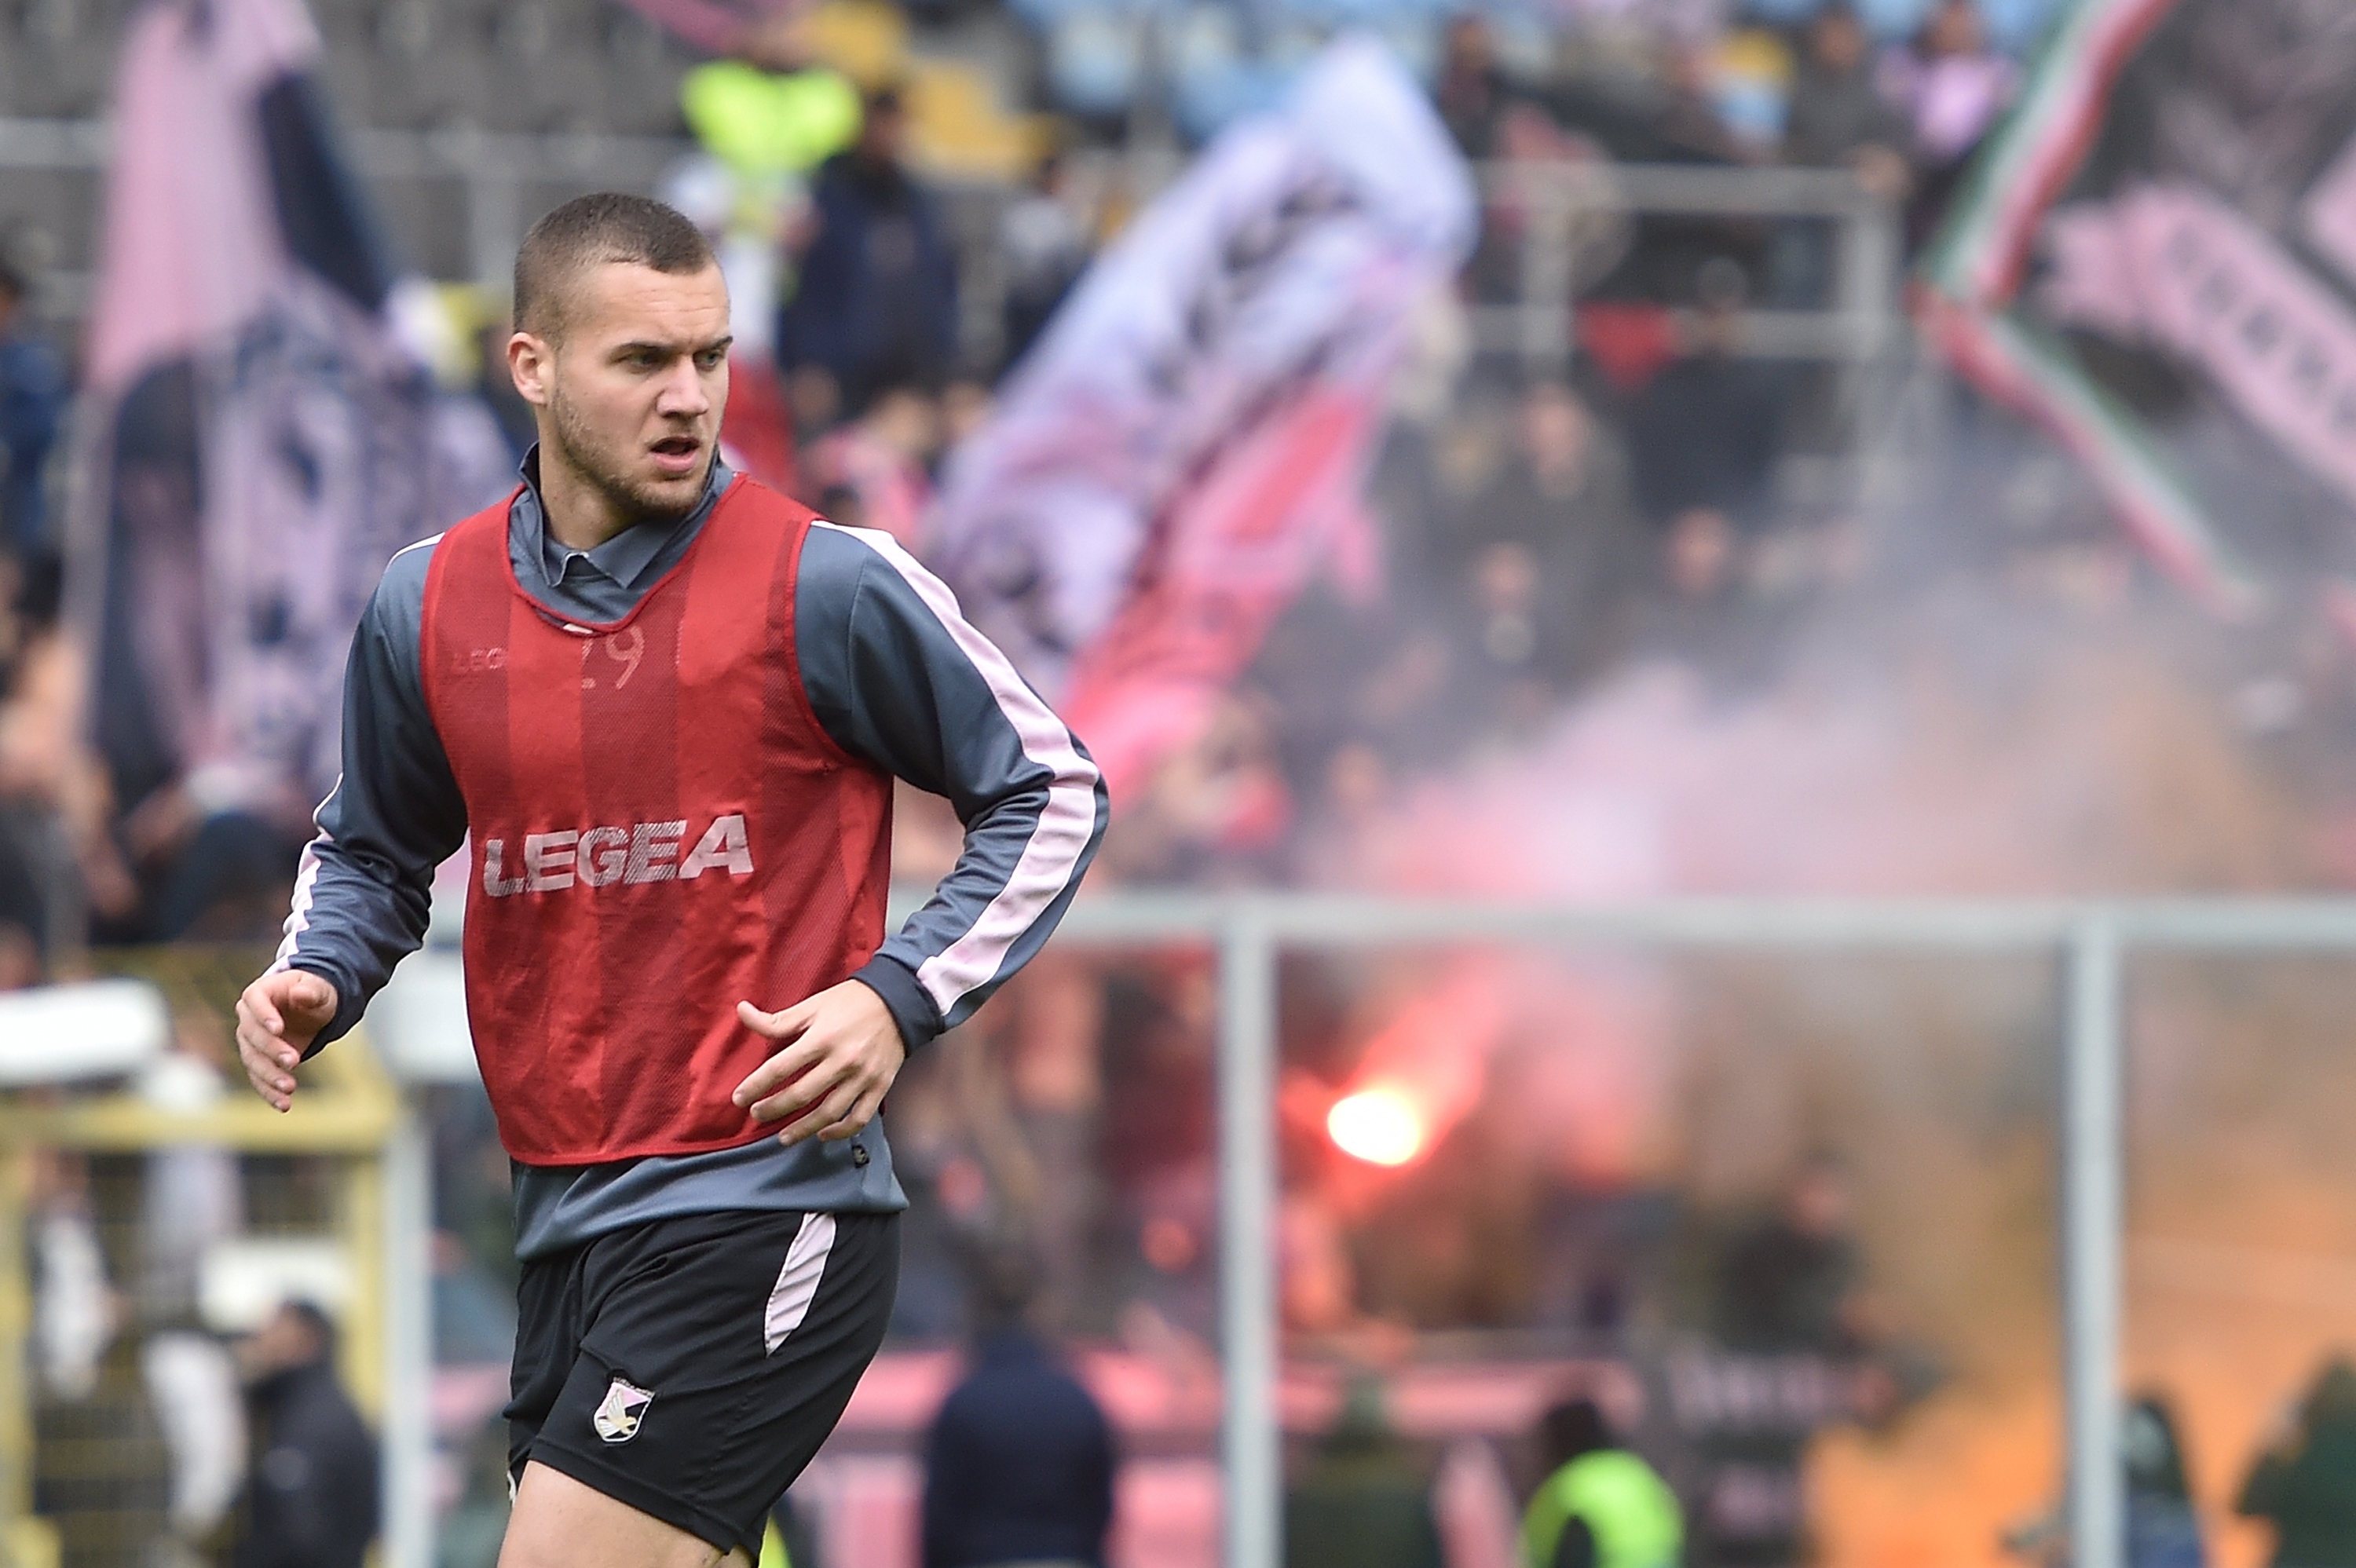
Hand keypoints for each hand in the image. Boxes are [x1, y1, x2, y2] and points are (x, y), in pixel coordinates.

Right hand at [234, 971, 339, 1111]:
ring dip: (269, 1076)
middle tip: (294, 1061)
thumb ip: (311, 991)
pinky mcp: (259, 1061)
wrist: (313, 1010)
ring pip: (252, 1060)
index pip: (254, 1000)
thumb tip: (301, 994)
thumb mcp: (320, 989)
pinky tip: (284, 1104)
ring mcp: (250, 1041)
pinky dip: (269, 1093)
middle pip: (252, 1035)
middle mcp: (248, 1017)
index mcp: (260, 992)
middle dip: (272, 1050)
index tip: (278, 1029)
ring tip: (290, 1088)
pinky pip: (259, 1078)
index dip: (263, 1015)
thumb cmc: (314, 994)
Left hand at [731, 980, 906, 1146]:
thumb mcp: (812, 1005)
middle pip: (800, 1095)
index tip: (740, 1098)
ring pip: (828, 1113)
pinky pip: (859, 1118)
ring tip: (783, 1137)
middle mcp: (842, 1061)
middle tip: (757, 1114)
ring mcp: (863, 1077)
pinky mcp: (880, 1086)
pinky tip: (822, 1134)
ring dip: (802, 1129)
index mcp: (822, 1038)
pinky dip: (840, 1132)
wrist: (899, 1001)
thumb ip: (777, 1019)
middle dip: (773, 1108)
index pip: (780, 1068)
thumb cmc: (851, 1002)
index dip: (756, 1085)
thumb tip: (742, 1011)